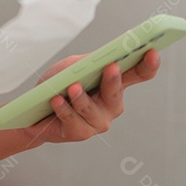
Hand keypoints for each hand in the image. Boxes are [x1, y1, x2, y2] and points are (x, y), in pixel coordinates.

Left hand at [19, 49, 159, 143]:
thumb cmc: (57, 84)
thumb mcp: (74, 66)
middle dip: (113, 79)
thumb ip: (91, 60)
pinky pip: (73, 120)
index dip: (149, 64)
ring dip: (81, 97)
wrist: (33, 110)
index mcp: (115, 84)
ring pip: (91, 108)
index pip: (138, 74)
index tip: (152, 52)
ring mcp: (98, 121)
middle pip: (116, 92)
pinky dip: (63, 108)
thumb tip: (109, 52)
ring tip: (72, 87)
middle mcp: (111, 104)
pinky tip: (56, 100)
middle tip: (112, 66)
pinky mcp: (81, 133)